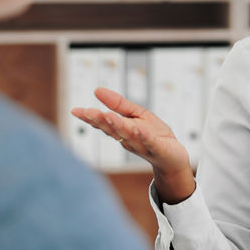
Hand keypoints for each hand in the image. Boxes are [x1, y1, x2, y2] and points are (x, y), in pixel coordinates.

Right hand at [69, 87, 195, 201]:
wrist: (174, 158)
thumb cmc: (155, 135)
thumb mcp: (137, 114)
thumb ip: (118, 104)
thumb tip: (97, 90)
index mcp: (122, 131)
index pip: (103, 123)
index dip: (90, 117)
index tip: (75, 111)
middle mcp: (129, 139)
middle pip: (112, 129)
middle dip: (100, 120)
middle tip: (88, 112)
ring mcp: (142, 145)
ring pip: (128, 135)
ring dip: (118, 126)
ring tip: (109, 116)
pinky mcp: (158, 149)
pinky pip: (149, 142)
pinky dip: (143, 136)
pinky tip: (138, 129)